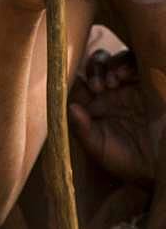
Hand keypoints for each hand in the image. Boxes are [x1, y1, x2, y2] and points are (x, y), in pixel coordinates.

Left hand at [69, 50, 154, 182]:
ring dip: (110, 65)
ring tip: (113, 82)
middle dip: (94, 68)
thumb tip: (72, 108)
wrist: (159, 167)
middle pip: (97, 64)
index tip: (82, 85)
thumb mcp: (99, 149)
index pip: (80, 80)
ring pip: (116, 60)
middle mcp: (111, 92)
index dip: (77, 77)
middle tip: (99, 86)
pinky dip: (127, 63)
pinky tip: (125, 76)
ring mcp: (131, 86)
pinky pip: (137, 62)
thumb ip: (82, 130)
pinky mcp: (149, 83)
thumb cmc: (128, 161)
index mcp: (94, 104)